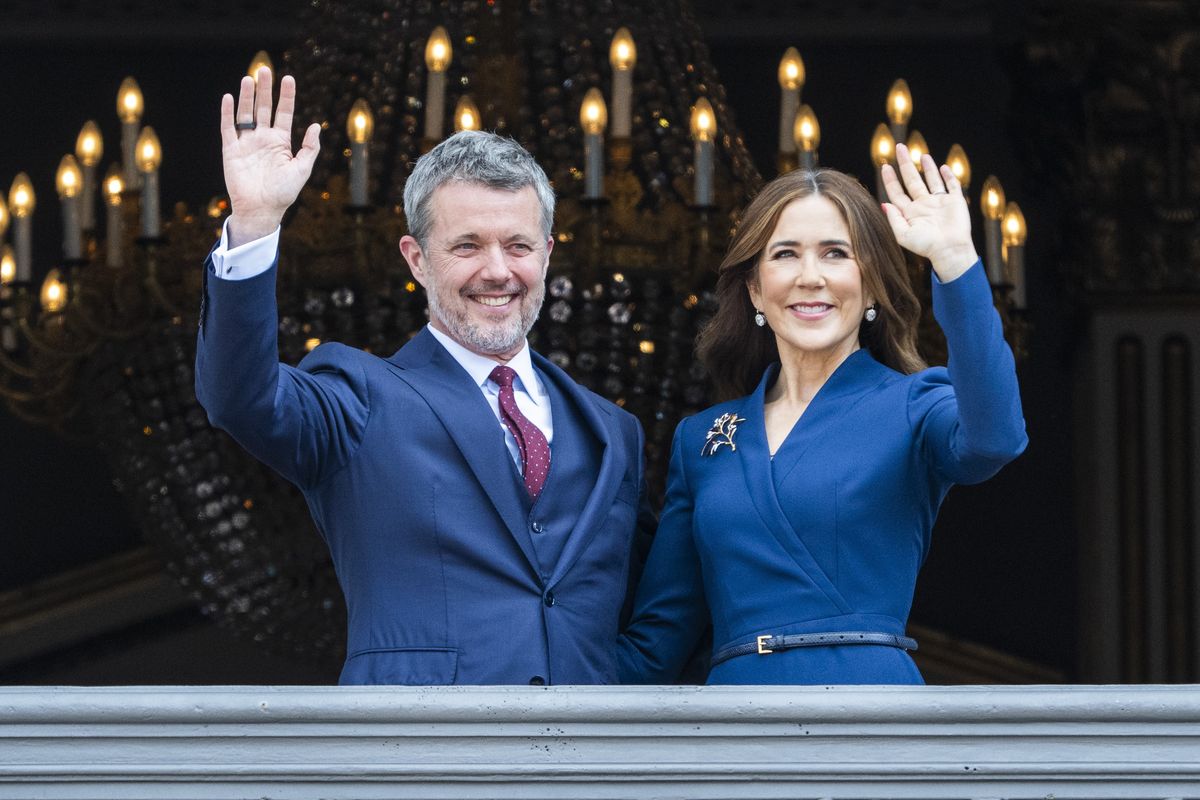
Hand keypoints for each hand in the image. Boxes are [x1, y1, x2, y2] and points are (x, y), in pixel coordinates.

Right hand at [219, 67, 320, 246]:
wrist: (261, 210)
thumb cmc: (283, 193)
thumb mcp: (302, 170)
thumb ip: (309, 148)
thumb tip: (315, 126)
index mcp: (281, 142)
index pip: (284, 113)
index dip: (286, 96)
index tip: (288, 78)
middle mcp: (263, 139)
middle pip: (264, 108)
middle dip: (265, 90)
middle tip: (265, 70)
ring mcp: (247, 143)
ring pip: (246, 114)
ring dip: (247, 96)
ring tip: (249, 79)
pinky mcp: (231, 150)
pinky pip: (228, 128)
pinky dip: (228, 113)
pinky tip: (228, 98)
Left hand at [881, 143, 977, 281]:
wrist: (949, 250)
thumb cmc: (926, 246)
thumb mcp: (903, 235)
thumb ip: (894, 219)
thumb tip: (885, 203)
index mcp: (910, 212)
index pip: (897, 192)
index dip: (890, 180)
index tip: (885, 166)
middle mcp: (924, 205)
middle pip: (912, 180)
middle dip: (905, 164)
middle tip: (899, 147)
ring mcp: (940, 202)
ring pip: (931, 180)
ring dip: (927, 168)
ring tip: (922, 155)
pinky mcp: (955, 202)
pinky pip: (952, 186)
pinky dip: (948, 176)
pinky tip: (942, 168)